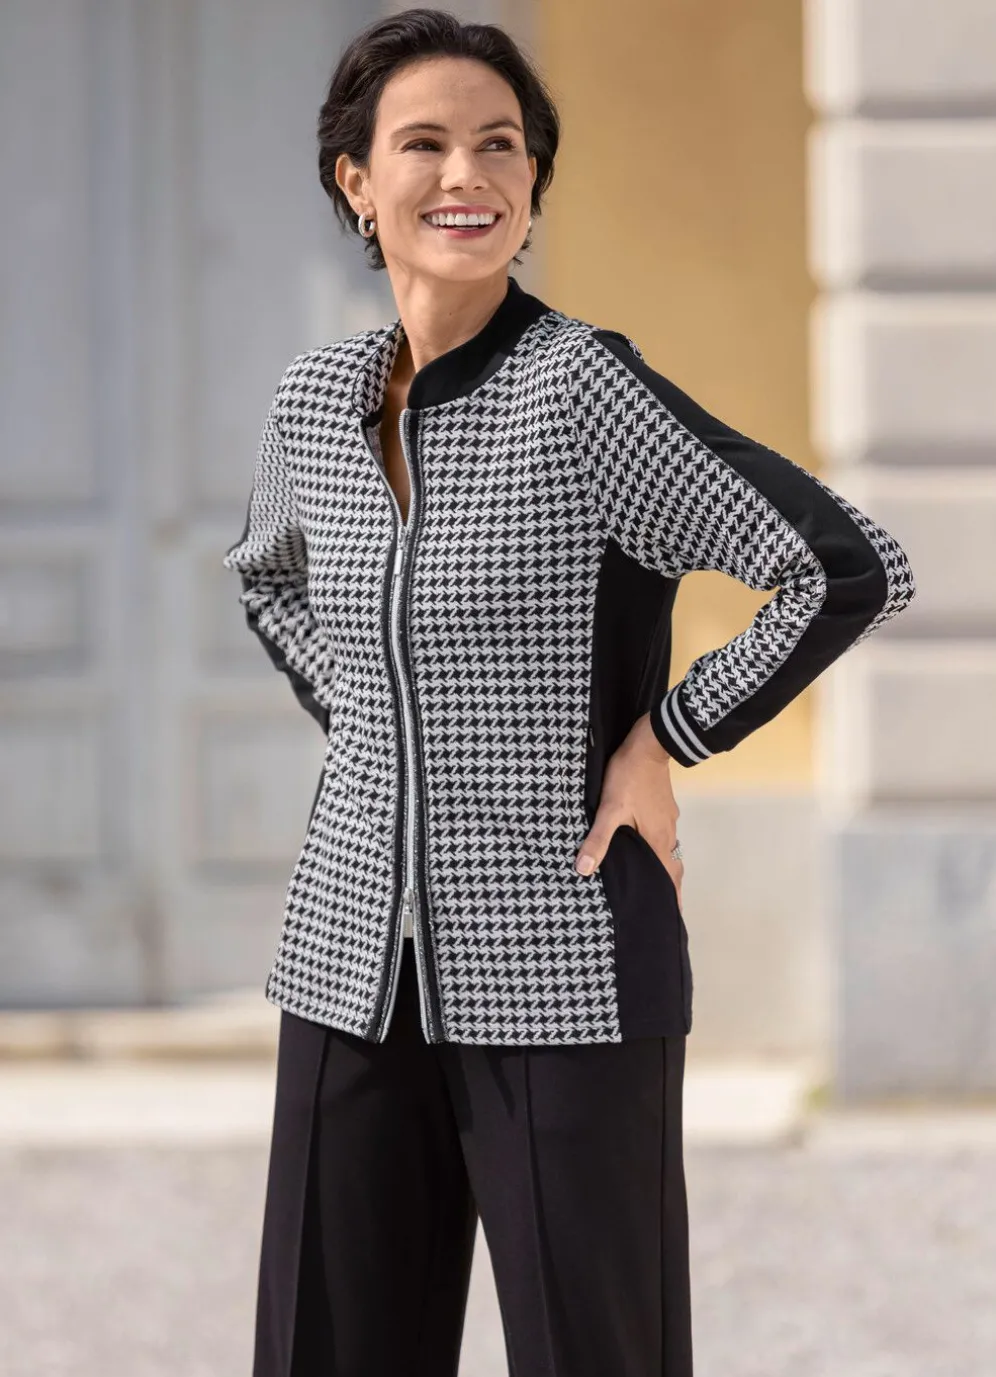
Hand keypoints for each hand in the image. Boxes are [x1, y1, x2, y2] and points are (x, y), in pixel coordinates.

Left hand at [574, 712, 683, 910]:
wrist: (648, 744)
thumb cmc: (629, 778)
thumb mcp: (609, 810)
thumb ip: (598, 840)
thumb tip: (584, 870)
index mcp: (657, 841)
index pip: (669, 880)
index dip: (671, 900)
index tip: (671, 919)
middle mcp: (667, 835)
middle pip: (670, 869)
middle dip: (666, 888)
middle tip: (659, 905)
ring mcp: (668, 819)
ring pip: (666, 851)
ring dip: (660, 867)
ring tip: (647, 879)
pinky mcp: (663, 807)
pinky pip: (662, 835)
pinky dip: (656, 848)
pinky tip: (642, 846)